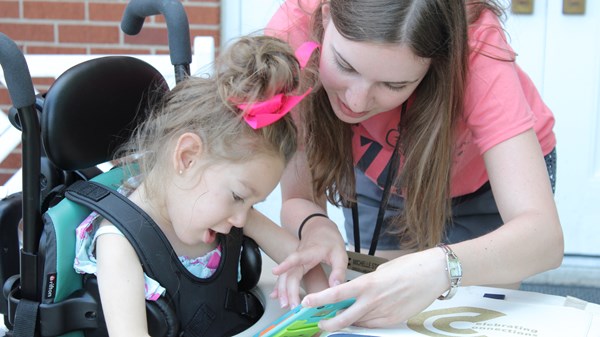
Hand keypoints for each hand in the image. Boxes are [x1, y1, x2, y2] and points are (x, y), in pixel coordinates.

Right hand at [271, 218, 347, 306]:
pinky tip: (276, 296)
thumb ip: (339, 270)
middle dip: (288, 290)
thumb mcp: (340, 252)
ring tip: (284, 304)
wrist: (319, 228)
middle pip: (290, 273)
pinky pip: (285, 276)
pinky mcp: (294, 265)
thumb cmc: (328, 239)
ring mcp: (295, 260)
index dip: (286, 264)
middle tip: (292, 306)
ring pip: (285, 276)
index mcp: (310, 252)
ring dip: (283, 290)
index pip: (296, 257)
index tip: (276, 271)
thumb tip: (335, 286)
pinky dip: (280, 286)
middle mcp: (299, 256)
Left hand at [299, 248, 447, 330]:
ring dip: (349, 323)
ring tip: (341, 318)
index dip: (320, 300)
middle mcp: (374, 301)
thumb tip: (357, 294)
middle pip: (345, 318)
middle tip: (320, 324)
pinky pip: (374, 325)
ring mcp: (385, 313)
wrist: (434, 273)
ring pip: (359, 324)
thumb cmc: (408, 267)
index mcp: (368, 284)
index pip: (338, 294)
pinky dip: (366, 323)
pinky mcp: (395, 321)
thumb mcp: (381, 272)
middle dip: (329, 324)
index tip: (306, 302)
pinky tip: (364, 317)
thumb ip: (367, 285)